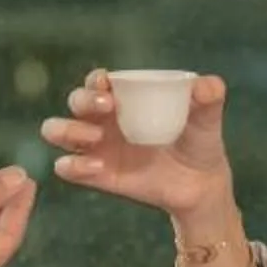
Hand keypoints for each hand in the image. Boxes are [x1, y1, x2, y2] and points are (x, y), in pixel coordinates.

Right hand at [40, 71, 233, 225]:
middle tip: (107, 108)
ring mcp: (97, 148)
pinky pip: (67, 168)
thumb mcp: (207, 118)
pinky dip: (73, 166)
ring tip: (94, 139)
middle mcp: (104, 120)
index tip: (107, 85)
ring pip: (57, 131)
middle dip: (82, 101)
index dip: (95, 80)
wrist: (201, 185)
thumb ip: (210, 98)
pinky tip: (98, 167)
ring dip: (67, 130)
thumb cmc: (200, 142)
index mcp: (125, 99)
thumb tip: (207, 86)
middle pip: (74, 101)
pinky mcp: (97, 175)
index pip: (97, 82)